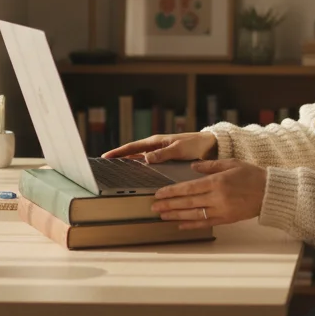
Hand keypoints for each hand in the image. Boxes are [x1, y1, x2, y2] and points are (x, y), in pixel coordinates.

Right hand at [102, 132, 218, 163]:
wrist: (209, 145)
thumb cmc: (196, 144)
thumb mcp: (179, 149)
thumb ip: (163, 154)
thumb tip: (146, 158)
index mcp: (156, 142)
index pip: (132, 147)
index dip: (118, 152)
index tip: (105, 156)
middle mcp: (155, 147)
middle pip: (132, 152)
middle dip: (119, 157)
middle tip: (105, 165)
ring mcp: (159, 152)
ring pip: (139, 158)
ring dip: (128, 162)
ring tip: (115, 170)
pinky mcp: (165, 159)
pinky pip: (148, 163)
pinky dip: (139, 167)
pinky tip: (135, 174)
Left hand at [151, 159, 266, 229]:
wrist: (269, 192)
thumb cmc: (251, 175)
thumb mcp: (231, 163)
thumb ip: (210, 165)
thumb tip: (192, 167)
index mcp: (217, 182)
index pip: (188, 188)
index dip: (172, 192)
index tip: (158, 194)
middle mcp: (217, 197)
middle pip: (187, 202)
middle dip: (169, 205)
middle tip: (154, 207)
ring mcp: (221, 210)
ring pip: (194, 214)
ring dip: (176, 216)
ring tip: (162, 216)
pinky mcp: (226, 219)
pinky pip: (205, 223)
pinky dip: (191, 224)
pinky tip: (180, 225)